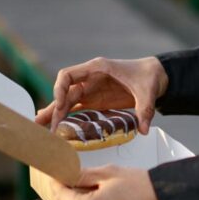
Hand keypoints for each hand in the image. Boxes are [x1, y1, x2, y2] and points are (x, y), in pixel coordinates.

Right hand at [36, 56, 168, 133]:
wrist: (155, 76)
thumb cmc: (148, 77)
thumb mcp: (148, 92)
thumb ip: (145, 110)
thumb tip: (143, 130)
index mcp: (97, 68)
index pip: (68, 75)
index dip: (60, 89)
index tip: (61, 106)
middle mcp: (90, 78)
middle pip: (65, 92)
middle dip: (54, 109)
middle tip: (43, 125)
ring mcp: (91, 90)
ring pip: (68, 102)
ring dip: (56, 114)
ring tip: (43, 128)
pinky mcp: (96, 100)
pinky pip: (77, 108)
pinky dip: (67, 117)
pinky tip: (58, 127)